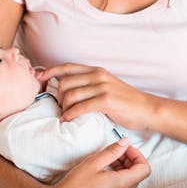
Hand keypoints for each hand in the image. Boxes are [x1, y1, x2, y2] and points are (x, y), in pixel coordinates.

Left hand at [39, 63, 158, 129]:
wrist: (147, 109)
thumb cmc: (127, 101)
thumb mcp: (107, 86)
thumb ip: (90, 85)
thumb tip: (69, 91)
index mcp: (97, 70)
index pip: (68, 67)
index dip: (51, 71)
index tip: (39, 78)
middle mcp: (98, 75)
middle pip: (65, 83)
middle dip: (58, 97)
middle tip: (61, 108)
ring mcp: (102, 87)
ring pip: (70, 95)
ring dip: (63, 108)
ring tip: (66, 115)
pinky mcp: (106, 100)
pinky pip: (80, 107)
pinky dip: (70, 114)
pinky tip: (68, 120)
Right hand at [46, 137, 150, 187]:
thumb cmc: (76, 185)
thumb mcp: (94, 162)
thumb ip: (113, 151)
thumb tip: (125, 142)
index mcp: (122, 184)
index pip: (144, 168)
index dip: (138, 155)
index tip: (126, 148)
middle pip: (139, 172)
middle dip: (130, 158)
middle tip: (117, 149)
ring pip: (132, 178)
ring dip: (124, 165)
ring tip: (109, 157)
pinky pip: (124, 184)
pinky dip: (120, 173)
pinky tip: (106, 167)